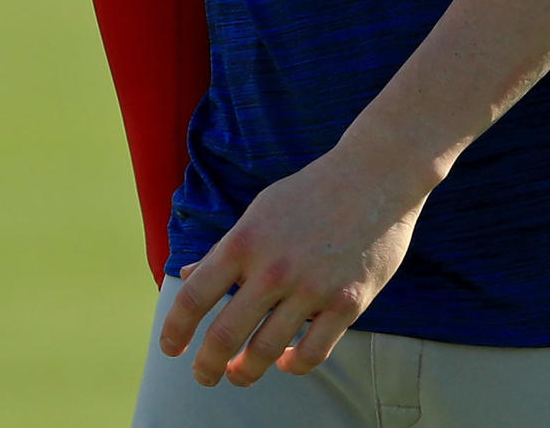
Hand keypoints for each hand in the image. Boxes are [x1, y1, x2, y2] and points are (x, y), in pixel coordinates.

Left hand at [157, 141, 428, 386]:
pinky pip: (312, 354)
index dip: (174, 331)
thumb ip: (225, 249)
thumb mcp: (260, 212)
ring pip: (265, 353)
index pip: (193, 298)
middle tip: (204, 376)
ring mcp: (312, 287)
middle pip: (224, 337)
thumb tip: (188, 276)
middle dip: (206, 367)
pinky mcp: (348, 302)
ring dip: (245, 373)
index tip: (171, 349)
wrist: (378, 174)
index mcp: (245, 241)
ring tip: (240, 374)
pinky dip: (293, 366)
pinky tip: (287, 361)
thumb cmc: (313, 192)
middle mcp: (274, 268)